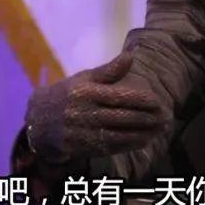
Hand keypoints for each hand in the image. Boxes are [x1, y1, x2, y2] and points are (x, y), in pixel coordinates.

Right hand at [24, 52, 168, 162]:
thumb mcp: (84, 78)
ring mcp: (83, 133)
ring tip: (160, 129)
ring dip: (142, 133)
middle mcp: (84, 113)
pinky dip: (130, 145)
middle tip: (166, 117)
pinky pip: (111, 147)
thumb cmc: (67, 95)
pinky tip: (144, 141)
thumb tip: (130, 56)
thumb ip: (109, 71)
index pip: (119, 97)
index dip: (140, 100)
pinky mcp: (83, 147)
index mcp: (86, 92)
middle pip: (122, 117)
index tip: (158, 101)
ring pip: (118, 134)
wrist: (38, 122)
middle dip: (147, 118)